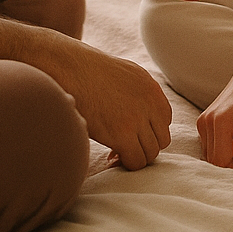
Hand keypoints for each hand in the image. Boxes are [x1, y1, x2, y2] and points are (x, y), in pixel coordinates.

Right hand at [43, 40, 172, 169]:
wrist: (68, 67)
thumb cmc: (88, 71)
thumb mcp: (125, 74)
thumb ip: (139, 94)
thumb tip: (140, 118)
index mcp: (151, 88)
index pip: (164, 121)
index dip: (147, 131)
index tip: (130, 134)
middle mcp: (150, 103)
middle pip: (161, 140)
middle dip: (143, 146)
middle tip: (123, 147)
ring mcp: (137, 119)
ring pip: (150, 154)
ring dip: (134, 156)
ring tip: (115, 151)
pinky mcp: (122, 134)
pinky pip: (135, 161)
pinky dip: (125, 163)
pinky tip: (110, 156)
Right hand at [198, 46, 232, 171]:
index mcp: (220, 122)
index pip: (220, 162)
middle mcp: (205, 122)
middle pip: (213, 161)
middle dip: (232, 166)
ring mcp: (202, 122)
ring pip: (210, 156)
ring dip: (228, 159)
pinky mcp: (204, 122)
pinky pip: (210, 147)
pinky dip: (224, 151)